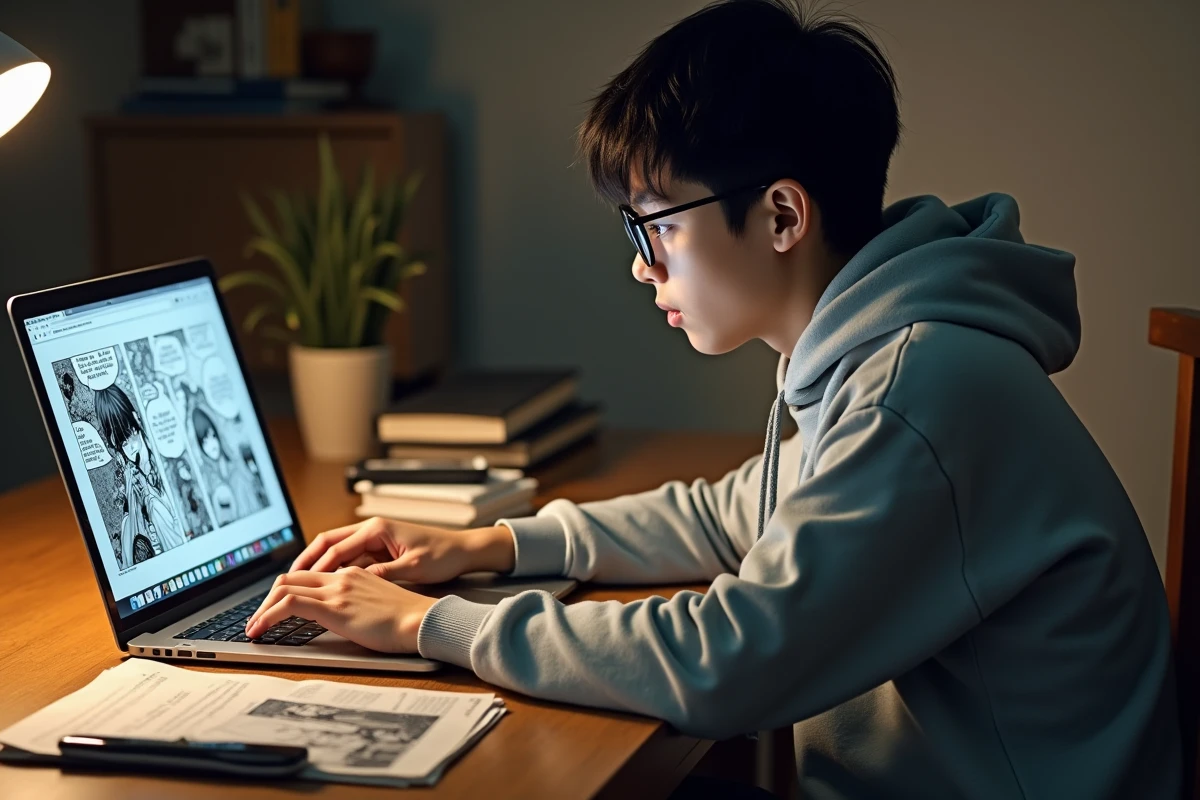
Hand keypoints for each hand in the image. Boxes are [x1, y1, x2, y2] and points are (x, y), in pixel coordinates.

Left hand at [245, 567, 436, 652]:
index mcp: (353, 574)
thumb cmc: (409, 619)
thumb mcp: (379, 605)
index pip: (308, 574)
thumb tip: (343, 618)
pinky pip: (289, 604)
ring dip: (262, 609)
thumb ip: (358, 604)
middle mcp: (341, 577)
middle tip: (257, 619)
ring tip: (253, 628)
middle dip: (266, 599)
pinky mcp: (334, 607)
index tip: (274, 608)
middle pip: (290, 577)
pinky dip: (268, 616)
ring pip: (284, 588)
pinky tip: (261, 630)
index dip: (284, 590)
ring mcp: (337, 590)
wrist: (423, 621)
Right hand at [289, 517, 515, 584]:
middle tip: (284, 582)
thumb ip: (383, 575)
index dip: (313, 567)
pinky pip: (350, 559)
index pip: (334, 548)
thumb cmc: (444, 556)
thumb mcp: (414, 569)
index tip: (295, 583)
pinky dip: (335, 571)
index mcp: (377, 529)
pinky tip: (326, 588)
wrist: (465, 550)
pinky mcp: (381, 549)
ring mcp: (375, 539)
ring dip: (318, 567)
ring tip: (298, 587)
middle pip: (327, 544)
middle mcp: (372, 530)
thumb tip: (355, 583)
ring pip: (336, 551)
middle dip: (305, 562)